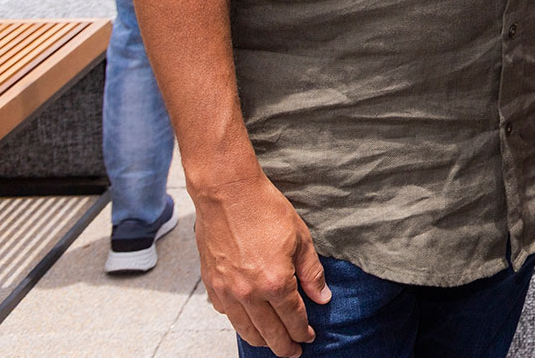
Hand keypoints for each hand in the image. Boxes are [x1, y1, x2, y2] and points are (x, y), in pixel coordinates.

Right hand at [190, 167, 329, 357]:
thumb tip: (322, 298)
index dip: (303, 332)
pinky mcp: (211, 285)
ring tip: (272, 343)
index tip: (309, 337)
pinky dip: (239, 322)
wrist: (227, 193)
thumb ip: (312, 272)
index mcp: (275, 283)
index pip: (293, 319)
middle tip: (293, 352)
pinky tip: (248, 320)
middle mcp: (249, 294)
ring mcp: (227, 292)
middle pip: (269, 333)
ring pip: (245, 330)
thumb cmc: (266, 210)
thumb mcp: (300, 238)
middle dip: (284, 346)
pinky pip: (226, 314)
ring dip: (261, 340)